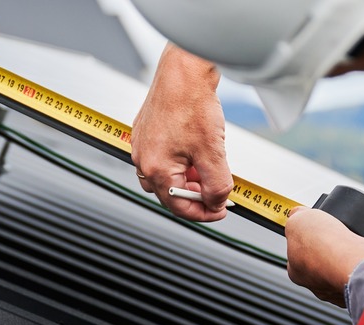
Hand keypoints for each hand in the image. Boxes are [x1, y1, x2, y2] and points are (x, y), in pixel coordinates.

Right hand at [132, 43, 232, 221]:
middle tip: (217, 190)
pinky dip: (181, 163)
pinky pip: (162, 158)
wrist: (184, 71)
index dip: (204, 213)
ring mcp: (142, 145)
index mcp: (156, 169)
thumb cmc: (192, 104)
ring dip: (189, 180)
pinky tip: (196, 151)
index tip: (221, 210)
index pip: (179, 207)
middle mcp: (143, 159)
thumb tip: (217, 203)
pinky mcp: (146, 133)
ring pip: (166, 177)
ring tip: (208, 167)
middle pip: (170, 194)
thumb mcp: (212, 152)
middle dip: (196, 196)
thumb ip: (216, 185)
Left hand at [285, 206, 363, 306]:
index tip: (326, 217)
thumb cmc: (324, 248)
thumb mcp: (297, 224)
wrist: (354, 265)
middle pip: (340, 248)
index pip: (307, 249)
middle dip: (354, 227)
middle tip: (358, 214)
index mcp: (304, 272)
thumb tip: (298, 214)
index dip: (317, 229)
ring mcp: (353, 281)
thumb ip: (295, 218)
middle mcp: (327, 280)